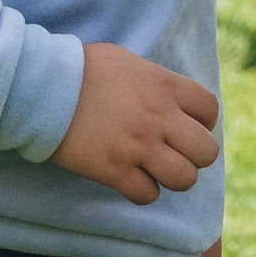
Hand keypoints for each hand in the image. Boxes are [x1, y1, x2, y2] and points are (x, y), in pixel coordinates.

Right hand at [49, 43, 220, 205]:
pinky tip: (130, 179)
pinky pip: (148, 195)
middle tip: (174, 151)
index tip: (187, 125)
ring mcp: (140, 147)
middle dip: (194, 155)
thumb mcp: (128, 62)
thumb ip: (154, 80)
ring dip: (173, 177)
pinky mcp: (116, 171)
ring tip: (155, 168)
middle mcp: (160, 118)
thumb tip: (165, 95)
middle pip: (206, 152)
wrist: (45, 88)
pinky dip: (142, 191)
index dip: (203, 121)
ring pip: (185, 179)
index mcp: (165, 86)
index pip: (210, 110)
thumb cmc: (83, 68)